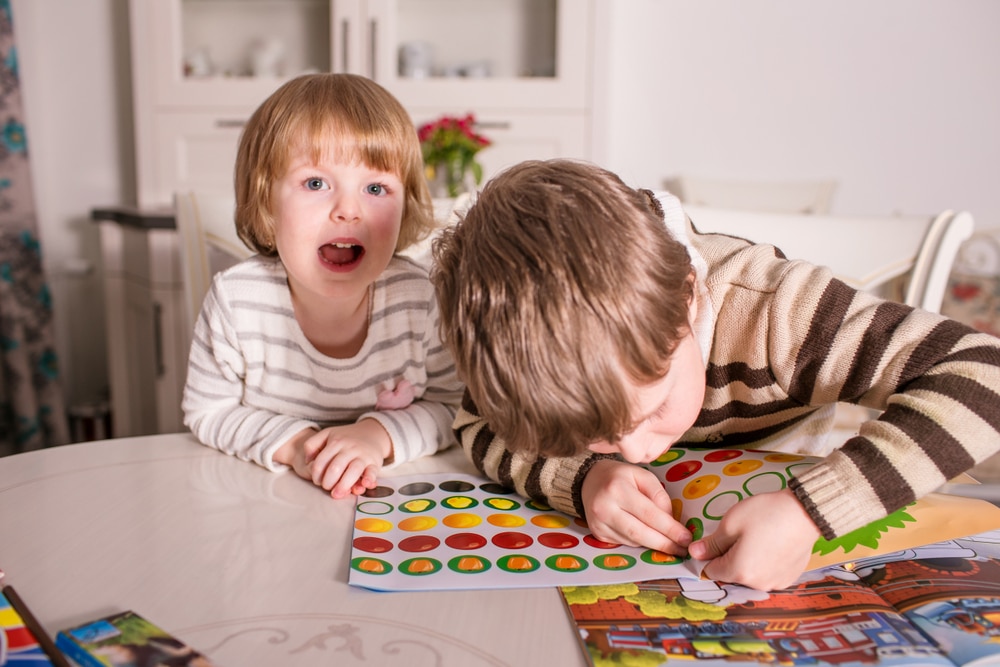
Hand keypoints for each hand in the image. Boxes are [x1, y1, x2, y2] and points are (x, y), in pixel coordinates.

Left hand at [275, 420, 392, 498]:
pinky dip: (369, 478)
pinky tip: (364, 484)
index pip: (322, 461)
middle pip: (336, 467)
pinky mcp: (374, 462)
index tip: (317, 481)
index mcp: (336, 442)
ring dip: (344, 484)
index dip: (316, 474)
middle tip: (326, 488)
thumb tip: (307, 460)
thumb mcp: (328, 434)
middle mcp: (350, 448)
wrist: (372, 433)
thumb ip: (312, 444)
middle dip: (328, 481)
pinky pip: (373, 471)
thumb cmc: (346, 438)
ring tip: (337, 494)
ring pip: (354, 470)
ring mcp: (363, 455)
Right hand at [581, 459, 691, 554]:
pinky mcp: (597, 534)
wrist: (589, 480)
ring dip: (654, 545)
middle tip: (683, 549)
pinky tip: (648, 537)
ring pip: (633, 541)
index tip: (687, 538)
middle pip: (640, 533)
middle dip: (665, 544)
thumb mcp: (643, 476)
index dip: (670, 529)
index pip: (649, 514)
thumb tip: (671, 521)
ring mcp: (599, 523)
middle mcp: (605, 508)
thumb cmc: (620, 476)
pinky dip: (640, 542)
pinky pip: (625, 543)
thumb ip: (659, 496)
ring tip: (671, 545)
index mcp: (617, 489)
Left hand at [688, 489, 820, 589]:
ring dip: (747, 561)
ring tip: (756, 537)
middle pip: (731, 574)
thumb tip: (695, 553)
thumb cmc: (765, 514)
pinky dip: (764, 562)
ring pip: (750, 575)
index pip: (711, 571)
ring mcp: (775, 583)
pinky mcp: (789, 577)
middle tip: (738, 534)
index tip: (713, 540)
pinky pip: (767, 573)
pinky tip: (770, 544)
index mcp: (739, 572)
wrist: (805, 512)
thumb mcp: (731, 524)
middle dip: (728, 557)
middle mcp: (757, 584)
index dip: (708, 555)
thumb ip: (712, 543)